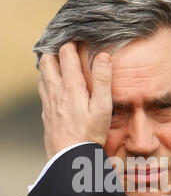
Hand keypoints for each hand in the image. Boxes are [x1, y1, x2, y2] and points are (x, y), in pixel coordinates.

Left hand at [38, 42, 111, 159]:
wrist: (69, 158)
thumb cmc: (89, 135)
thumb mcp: (102, 108)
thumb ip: (103, 80)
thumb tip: (103, 56)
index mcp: (71, 86)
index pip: (66, 54)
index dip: (71, 42)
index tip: (78, 38)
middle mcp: (55, 91)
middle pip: (47, 60)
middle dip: (55, 50)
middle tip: (65, 48)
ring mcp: (48, 102)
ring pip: (42, 75)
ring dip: (48, 65)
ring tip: (58, 63)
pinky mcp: (46, 113)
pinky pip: (42, 90)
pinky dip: (46, 81)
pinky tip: (54, 87)